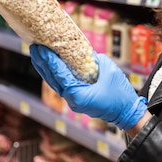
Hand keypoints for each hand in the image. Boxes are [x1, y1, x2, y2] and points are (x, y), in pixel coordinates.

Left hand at [30, 44, 147, 129]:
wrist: (126, 113)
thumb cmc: (120, 93)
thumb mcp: (108, 70)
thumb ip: (93, 60)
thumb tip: (82, 51)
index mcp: (78, 95)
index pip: (59, 75)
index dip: (50, 61)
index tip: (41, 49)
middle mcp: (72, 100)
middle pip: (52, 80)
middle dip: (42, 63)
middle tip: (34, 47)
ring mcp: (73, 101)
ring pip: (54, 83)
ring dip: (45, 69)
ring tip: (37, 55)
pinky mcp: (76, 100)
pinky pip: (61, 85)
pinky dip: (54, 75)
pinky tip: (49, 66)